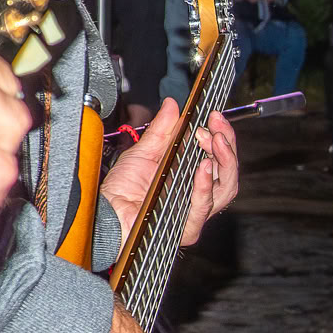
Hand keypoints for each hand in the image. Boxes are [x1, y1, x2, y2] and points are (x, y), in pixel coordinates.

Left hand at [100, 100, 238, 248]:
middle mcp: (198, 196)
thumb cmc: (120, 192)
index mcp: (192, 178)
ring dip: (224, 162)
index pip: (220, 157)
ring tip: (216, 142)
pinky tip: (204, 167)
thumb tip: (173, 105)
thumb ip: (162, 130)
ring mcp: (195, 212)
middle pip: (228, 173)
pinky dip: (205, 186)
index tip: (215, 117)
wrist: (104, 216)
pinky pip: (203, 206)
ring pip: (225, 190)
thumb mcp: (143, 153)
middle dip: (227, 146)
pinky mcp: (187, 227)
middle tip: (217, 127)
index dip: (222, 136)